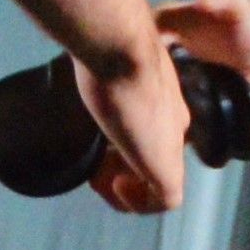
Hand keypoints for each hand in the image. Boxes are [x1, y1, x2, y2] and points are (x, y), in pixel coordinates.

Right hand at [70, 46, 188, 215]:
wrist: (121, 47)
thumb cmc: (107, 46)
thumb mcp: (103, 60)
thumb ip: (99, 68)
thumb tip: (76, 62)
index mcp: (162, 98)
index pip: (150, 129)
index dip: (122, 142)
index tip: (95, 144)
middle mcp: (172, 123)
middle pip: (154, 156)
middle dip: (122, 167)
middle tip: (92, 167)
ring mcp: (172, 147)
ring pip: (159, 180)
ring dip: (127, 188)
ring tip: (98, 180)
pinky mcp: (167, 169)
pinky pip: (163, 200)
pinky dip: (137, 203)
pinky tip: (113, 186)